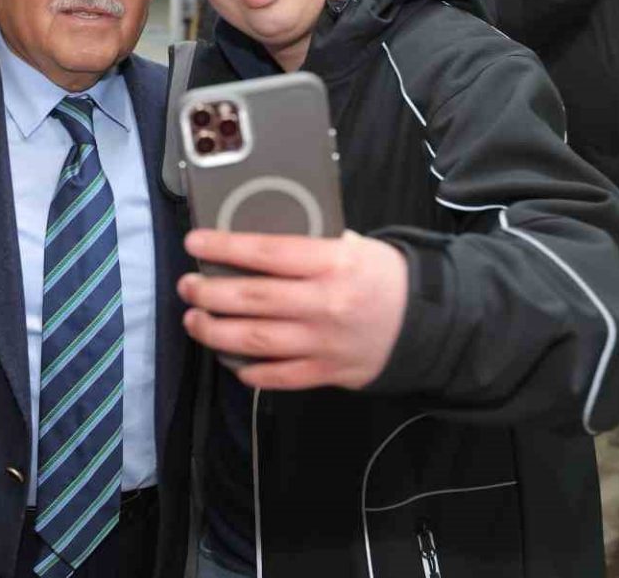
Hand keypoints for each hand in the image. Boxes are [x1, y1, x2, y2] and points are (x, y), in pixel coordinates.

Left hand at [178, 229, 408, 390]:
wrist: (432, 325)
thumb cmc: (386, 277)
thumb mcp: (356, 246)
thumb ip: (312, 246)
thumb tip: (261, 245)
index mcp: (332, 263)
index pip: (267, 253)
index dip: (225, 247)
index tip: (194, 242)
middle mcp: (323, 303)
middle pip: (253, 299)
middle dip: (210, 293)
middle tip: (187, 286)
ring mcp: (322, 343)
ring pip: (256, 341)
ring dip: (216, 332)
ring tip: (194, 320)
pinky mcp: (326, 373)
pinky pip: (278, 376)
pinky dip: (249, 371)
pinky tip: (230, 360)